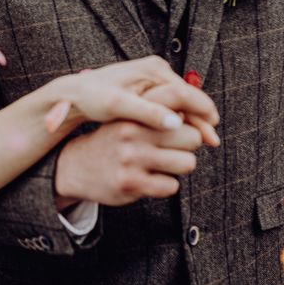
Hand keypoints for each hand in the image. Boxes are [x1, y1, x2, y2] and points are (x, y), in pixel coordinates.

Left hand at [53, 56, 219, 144]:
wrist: (77, 92)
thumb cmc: (94, 98)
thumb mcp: (118, 106)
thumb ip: (147, 112)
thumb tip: (176, 123)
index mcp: (152, 70)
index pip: (186, 92)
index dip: (202, 113)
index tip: (212, 131)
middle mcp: (156, 69)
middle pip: (187, 96)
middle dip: (201, 118)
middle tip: (213, 142)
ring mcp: (153, 77)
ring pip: (181, 101)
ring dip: (193, 120)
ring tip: (205, 141)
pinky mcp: (149, 86)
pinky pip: (171, 103)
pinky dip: (180, 117)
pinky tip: (186, 134)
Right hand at [54, 120, 202, 209]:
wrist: (76, 166)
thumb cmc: (113, 140)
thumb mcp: (128, 116)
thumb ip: (160, 111)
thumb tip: (202, 116)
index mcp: (134, 111)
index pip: (178, 98)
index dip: (201, 111)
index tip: (208, 122)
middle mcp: (132, 131)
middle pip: (192, 136)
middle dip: (188, 144)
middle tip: (174, 147)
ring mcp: (132, 158)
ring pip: (187, 163)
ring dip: (180, 165)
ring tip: (163, 163)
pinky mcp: (131, 184)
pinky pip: (172, 186)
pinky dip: (166, 185)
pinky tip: (150, 178)